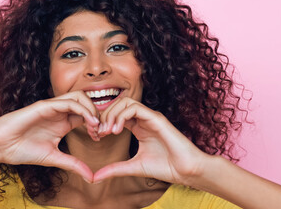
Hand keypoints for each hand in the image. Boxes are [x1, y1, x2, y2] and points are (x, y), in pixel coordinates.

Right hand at [0, 91, 99, 181]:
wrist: (0, 146)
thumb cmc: (22, 150)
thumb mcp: (54, 158)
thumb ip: (73, 164)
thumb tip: (92, 177)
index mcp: (63, 122)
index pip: (87, 115)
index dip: (97, 124)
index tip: (100, 138)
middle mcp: (60, 112)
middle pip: (87, 102)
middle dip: (98, 115)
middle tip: (100, 132)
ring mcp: (53, 107)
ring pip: (80, 97)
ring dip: (92, 109)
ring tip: (95, 126)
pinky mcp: (45, 106)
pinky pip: (68, 102)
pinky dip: (82, 110)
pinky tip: (88, 123)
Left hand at [93, 97, 209, 184]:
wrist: (185, 171)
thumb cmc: (164, 167)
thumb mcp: (133, 167)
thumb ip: (115, 169)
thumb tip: (95, 178)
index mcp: (138, 127)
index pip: (116, 114)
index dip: (104, 121)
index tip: (97, 136)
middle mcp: (144, 119)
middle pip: (118, 104)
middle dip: (105, 116)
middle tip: (99, 132)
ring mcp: (150, 117)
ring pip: (126, 102)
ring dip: (112, 114)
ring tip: (108, 131)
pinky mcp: (157, 118)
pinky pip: (135, 108)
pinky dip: (122, 115)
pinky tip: (117, 130)